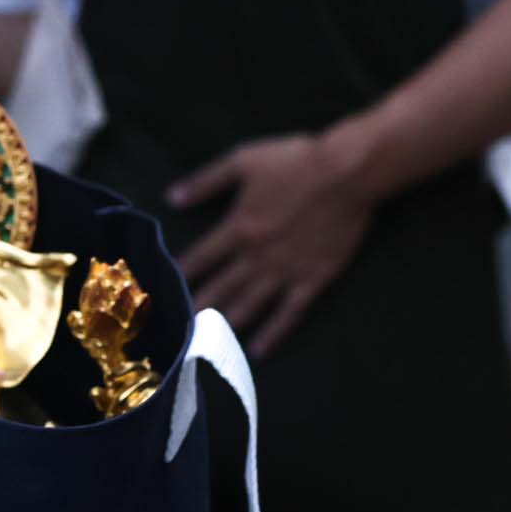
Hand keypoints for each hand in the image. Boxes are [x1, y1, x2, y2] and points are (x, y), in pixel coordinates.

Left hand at [170, 130, 373, 357]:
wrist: (347, 173)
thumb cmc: (295, 161)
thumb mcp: (243, 161)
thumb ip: (207, 181)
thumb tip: (172, 198)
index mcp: (238, 228)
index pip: (199, 259)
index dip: (181, 275)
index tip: (163, 290)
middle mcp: (256, 256)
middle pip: (219, 289)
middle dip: (196, 309)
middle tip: (178, 331)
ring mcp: (285, 272)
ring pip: (249, 306)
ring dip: (226, 326)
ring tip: (208, 343)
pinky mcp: (312, 280)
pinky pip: (289, 313)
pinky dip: (273, 333)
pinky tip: (259, 350)